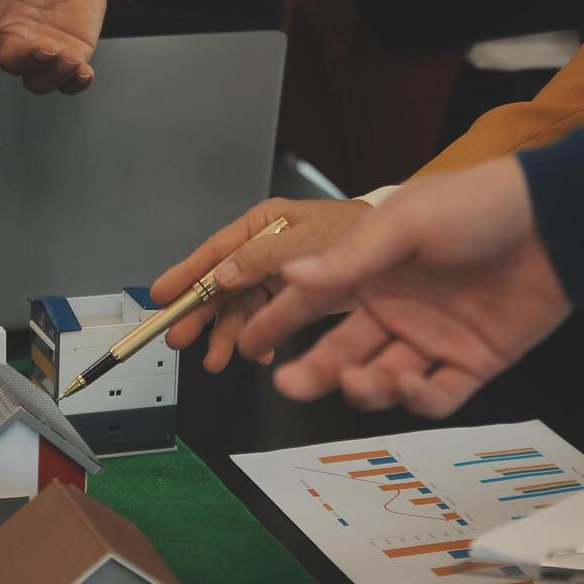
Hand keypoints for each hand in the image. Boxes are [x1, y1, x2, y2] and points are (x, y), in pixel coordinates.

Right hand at [0, 0, 122, 101]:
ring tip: (69, 56)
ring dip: (51, 74)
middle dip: (23, 61)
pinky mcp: (69, 51)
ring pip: (36, 79)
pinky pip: (68, 80)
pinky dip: (75, 82)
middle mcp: (7, 33)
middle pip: (5, 63)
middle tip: (44, 47)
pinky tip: (83, 71)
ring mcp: (38, 46)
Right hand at [149, 197, 371, 372]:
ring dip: (227, 334)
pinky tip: (257, 354)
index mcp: (270, 224)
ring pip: (247, 309)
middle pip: (225, 285)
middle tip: (179, 337)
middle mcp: (274, 251)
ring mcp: (289, 277)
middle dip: (201, 313)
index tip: (161, 294)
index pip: (218, 250)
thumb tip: (224, 274)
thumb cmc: (371, 226)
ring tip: (215, 359)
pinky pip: (274, 323)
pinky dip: (262, 341)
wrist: (422, 247)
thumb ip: (266, 255)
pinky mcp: (308, 303)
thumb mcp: (314, 234)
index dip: (187, 274)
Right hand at [236, 159, 570, 417]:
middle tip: (290, 383)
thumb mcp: (405, 224)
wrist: (558, 222)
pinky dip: (418, 400)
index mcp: (372, 271)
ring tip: (362, 381)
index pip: (313, 304)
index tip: (248, 342)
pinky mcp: (471, 364)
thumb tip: (290, 275)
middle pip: (342, 353)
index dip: (279, 323)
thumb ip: (349, 259)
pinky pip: (436, 397)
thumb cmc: (480, 205)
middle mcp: (396, 309)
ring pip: (383, 380)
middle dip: (314, 372)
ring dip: (366, 388)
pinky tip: (411, 388)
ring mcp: (432, 339)